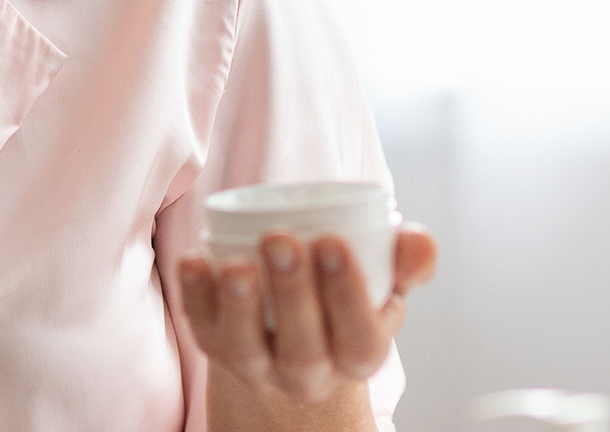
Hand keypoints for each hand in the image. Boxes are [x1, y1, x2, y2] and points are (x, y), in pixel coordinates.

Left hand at [177, 224, 437, 403]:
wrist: (291, 336)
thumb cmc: (341, 298)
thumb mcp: (385, 283)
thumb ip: (407, 259)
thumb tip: (414, 237)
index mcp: (356, 354)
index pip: (360, 337)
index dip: (347, 293)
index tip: (334, 242)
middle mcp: (307, 371)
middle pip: (303, 348)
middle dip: (292, 293)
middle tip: (281, 240)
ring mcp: (256, 364)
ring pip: (246, 347)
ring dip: (239, 304)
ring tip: (236, 263)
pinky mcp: (215, 346)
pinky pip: (202, 328)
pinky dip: (194, 295)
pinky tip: (194, 262)